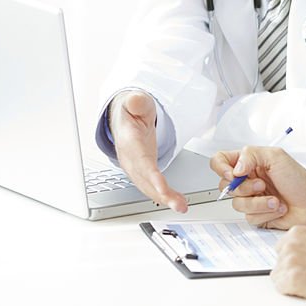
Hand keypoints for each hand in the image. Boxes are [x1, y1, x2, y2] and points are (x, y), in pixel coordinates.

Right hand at [110, 90, 187, 212]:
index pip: (139, 160)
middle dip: (161, 193)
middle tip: (177, 204)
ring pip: (148, 186)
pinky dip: (165, 196)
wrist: (124, 117)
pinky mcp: (142, 171)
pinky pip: (153, 186)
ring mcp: (135, 166)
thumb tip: (135, 100)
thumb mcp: (135, 101)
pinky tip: (178, 201)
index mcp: (129, 141)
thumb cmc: (132, 110)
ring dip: (165, 198)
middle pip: (145, 179)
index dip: (149, 175)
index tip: (160, 186)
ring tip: (181, 206)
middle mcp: (130, 158)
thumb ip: (136, 102)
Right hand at [209, 147, 305, 228]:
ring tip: (276, 200)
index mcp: (249, 163)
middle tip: (263, 185)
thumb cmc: (299, 179)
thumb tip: (235, 169)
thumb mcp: (275, 156)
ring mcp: (251, 199)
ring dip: (259, 203)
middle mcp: (248, 180)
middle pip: (224, 186)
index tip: (233, 174)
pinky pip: (249, 217)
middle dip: (246, 188)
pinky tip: (278, 208)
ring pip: (237, 204)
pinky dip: (266, 213)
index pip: (220, 161)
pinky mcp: (257, 215)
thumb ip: (251, 155)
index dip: (220, 168)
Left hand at [271, 226, 305, 302]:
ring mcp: (290, 261)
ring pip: (278, 279)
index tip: (305, 266)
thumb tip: (289, 261)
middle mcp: (290, 244)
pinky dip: (294, 293)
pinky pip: (282, 290)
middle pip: (278, 265)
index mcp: (297, 233)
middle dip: (291, 273)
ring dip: (293, 284)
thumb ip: (302, 249)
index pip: (280, 250)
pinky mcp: (292, 279)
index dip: (293, 262)